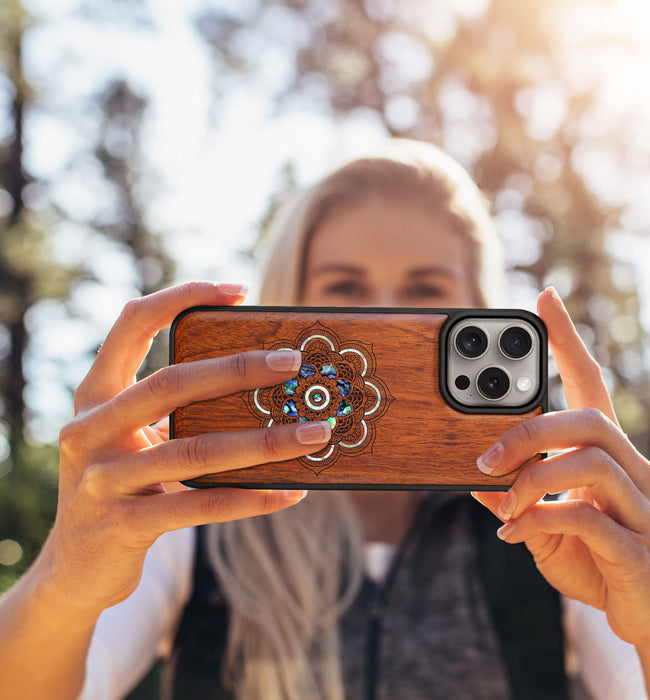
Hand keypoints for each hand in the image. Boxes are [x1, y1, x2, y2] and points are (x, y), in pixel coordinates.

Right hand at [42, 282, 330, 614]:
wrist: (75, 569)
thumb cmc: (123, 487)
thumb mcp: (135, 440)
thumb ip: (175, 412)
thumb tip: (265, 388)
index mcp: (95, 396)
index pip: (132, 324)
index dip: (182, 297)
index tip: (239, 291)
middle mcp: (90, 430)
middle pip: (171, 383)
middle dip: (238, 369)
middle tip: (293, 362)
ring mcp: (102, 479)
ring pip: (195, 449)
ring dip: (265, 441)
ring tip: (316, 433)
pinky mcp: (123, 525)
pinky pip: (201, 505)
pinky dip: (252, 498)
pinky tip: (291, 492)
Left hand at [472, 287, 649, 649]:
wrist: (641, 613)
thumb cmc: (591, 555)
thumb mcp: (539, 520)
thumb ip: (513, 496)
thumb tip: (473, 478)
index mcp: (604, 452)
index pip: (589, 382)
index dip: (567, 340)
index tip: (545, 299)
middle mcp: (629, 467)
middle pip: (588, 419)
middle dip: (529, 431)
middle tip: (485, 458)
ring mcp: (638, 505)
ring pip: (590, 462)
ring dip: (533, 479)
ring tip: (502, 502)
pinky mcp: (636, 546)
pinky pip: (587, 517)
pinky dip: (541, 520)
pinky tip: (515, 533)